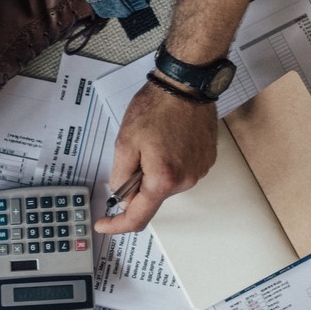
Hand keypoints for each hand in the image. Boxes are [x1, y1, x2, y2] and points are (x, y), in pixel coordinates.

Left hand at [93, 82, 216, 232]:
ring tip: (156, 140)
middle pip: (152, 196)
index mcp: (163, 179)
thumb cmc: (157, 107)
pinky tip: (169, 139)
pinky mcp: (205, 161)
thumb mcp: (125, 142)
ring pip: (166, 183)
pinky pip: (180, 171)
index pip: (138, 217)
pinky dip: (169, 162)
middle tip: (135, 151)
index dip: (117, 224)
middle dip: (138, 181)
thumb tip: (122, 195)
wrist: (185, 85)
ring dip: (155, 170)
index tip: (104, 223)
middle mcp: (185, 180)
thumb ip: (120, 176)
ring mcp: (198, 171)